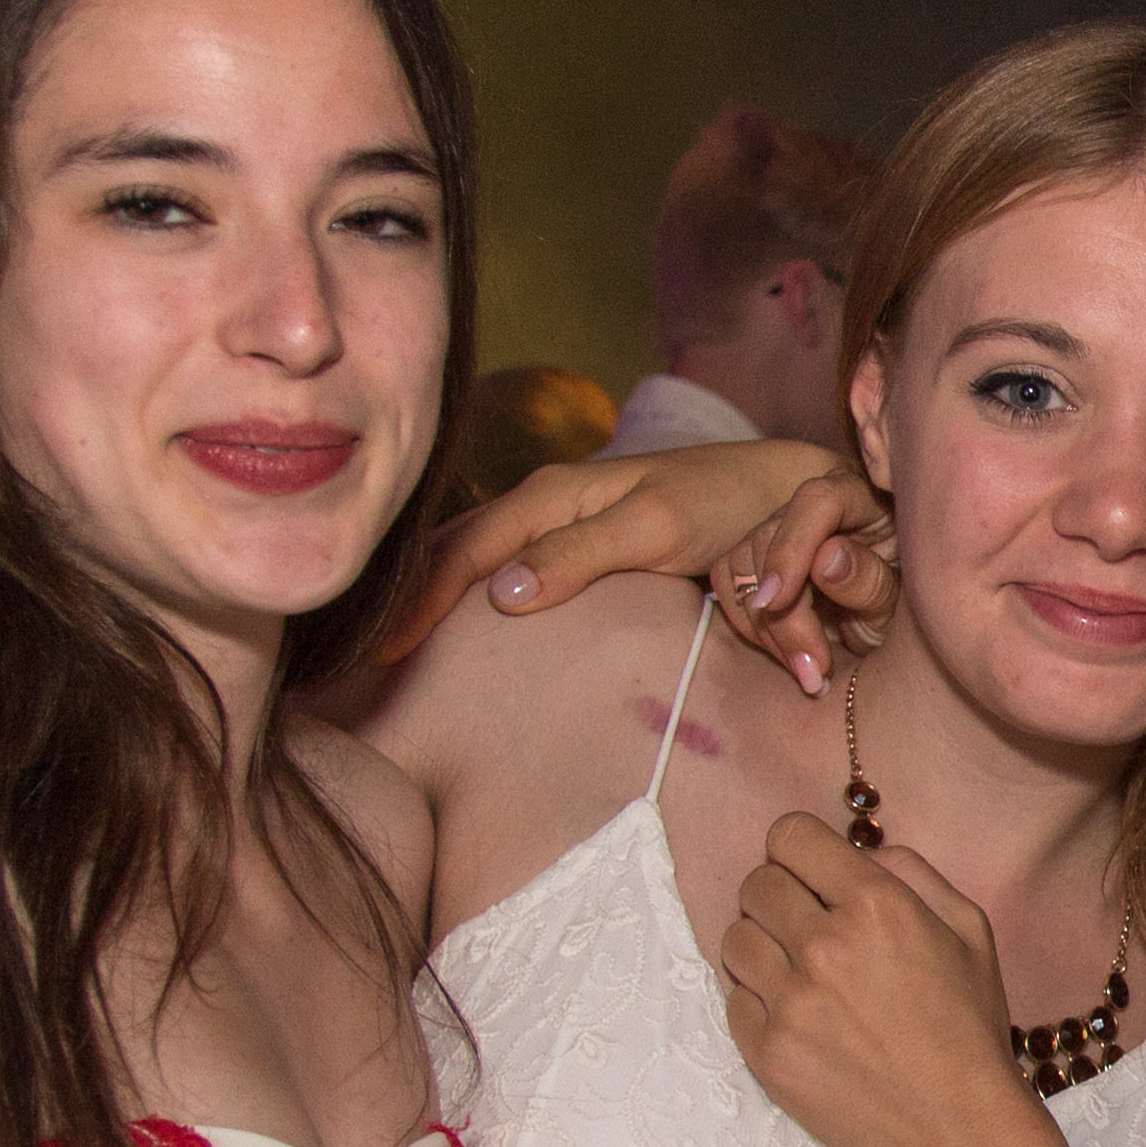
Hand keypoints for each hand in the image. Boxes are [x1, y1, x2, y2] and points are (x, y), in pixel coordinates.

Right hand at [376, 436, 837, 659]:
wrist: (777, 488)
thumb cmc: (724, 504)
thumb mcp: (655, 527)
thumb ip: (581, 553)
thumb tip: (501, 595)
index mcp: (553, 494)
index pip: (465, 549)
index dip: (421, 599)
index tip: (383, 651)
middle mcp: (547, 505)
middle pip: (456, 551)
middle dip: (410, 599)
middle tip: (368, 658)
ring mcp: (561, 525)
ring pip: (476, 558)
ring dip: (433, 597)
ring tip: (394, 647)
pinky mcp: (581, 547)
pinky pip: (507, 569)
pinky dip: (472, 595)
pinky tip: (456, 628)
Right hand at [709, 471, 896, 698]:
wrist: (898, 628)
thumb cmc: (910, 607)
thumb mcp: (903, 602)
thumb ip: (871, 579)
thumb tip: (825, 559)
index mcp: (861, 499)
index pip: (817, 502)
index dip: (792, 548)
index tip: (777, 602)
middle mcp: (814, 507)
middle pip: (771, 540)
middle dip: (785, 616)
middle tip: (812, 671)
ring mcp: (781, 531)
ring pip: (743, 567)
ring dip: (767, 630)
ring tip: (808, 675)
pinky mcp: (758, 560)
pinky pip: (731, 586)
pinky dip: (750, 628)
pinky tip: (787, 658)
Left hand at [713, 816, 1032, 1146]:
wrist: (955, 1132)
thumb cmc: (969, 1031)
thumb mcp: (969, 932)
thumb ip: (913, 874)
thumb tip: (859, 853)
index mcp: (877, 906)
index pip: (789, 836)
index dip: (799, 850)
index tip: (810, 873)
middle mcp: (824, 946)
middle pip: (756, 883)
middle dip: (781, 896)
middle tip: (810, 928)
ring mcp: (789, 1003)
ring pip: (734, 939)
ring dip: (763, 947)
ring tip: (801, 974)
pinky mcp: (766, 1052)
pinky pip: (732, 998)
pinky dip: (759, 1001)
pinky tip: (800, 1018)